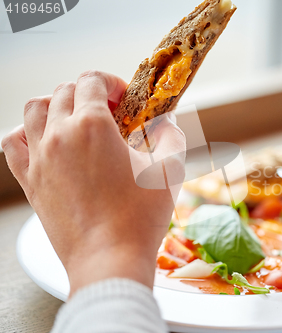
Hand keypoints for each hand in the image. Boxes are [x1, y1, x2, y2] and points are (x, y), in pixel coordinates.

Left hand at [1, 70, 185, 296]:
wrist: (109, 259)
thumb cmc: (140, 217)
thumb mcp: (170, 169)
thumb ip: (171, 135)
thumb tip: (166, 121)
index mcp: (92, 126)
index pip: (92, 80)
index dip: (113, 82)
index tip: (127, 100)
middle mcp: (59, 135)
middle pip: (65, 91)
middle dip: (91, 93)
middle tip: (112, 113)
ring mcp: (39, 158)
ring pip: (35, 109)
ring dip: (57, 105)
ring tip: (78, 121)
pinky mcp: (30, 182)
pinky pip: (13, 142)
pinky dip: (27, 132)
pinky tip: (47, 141)